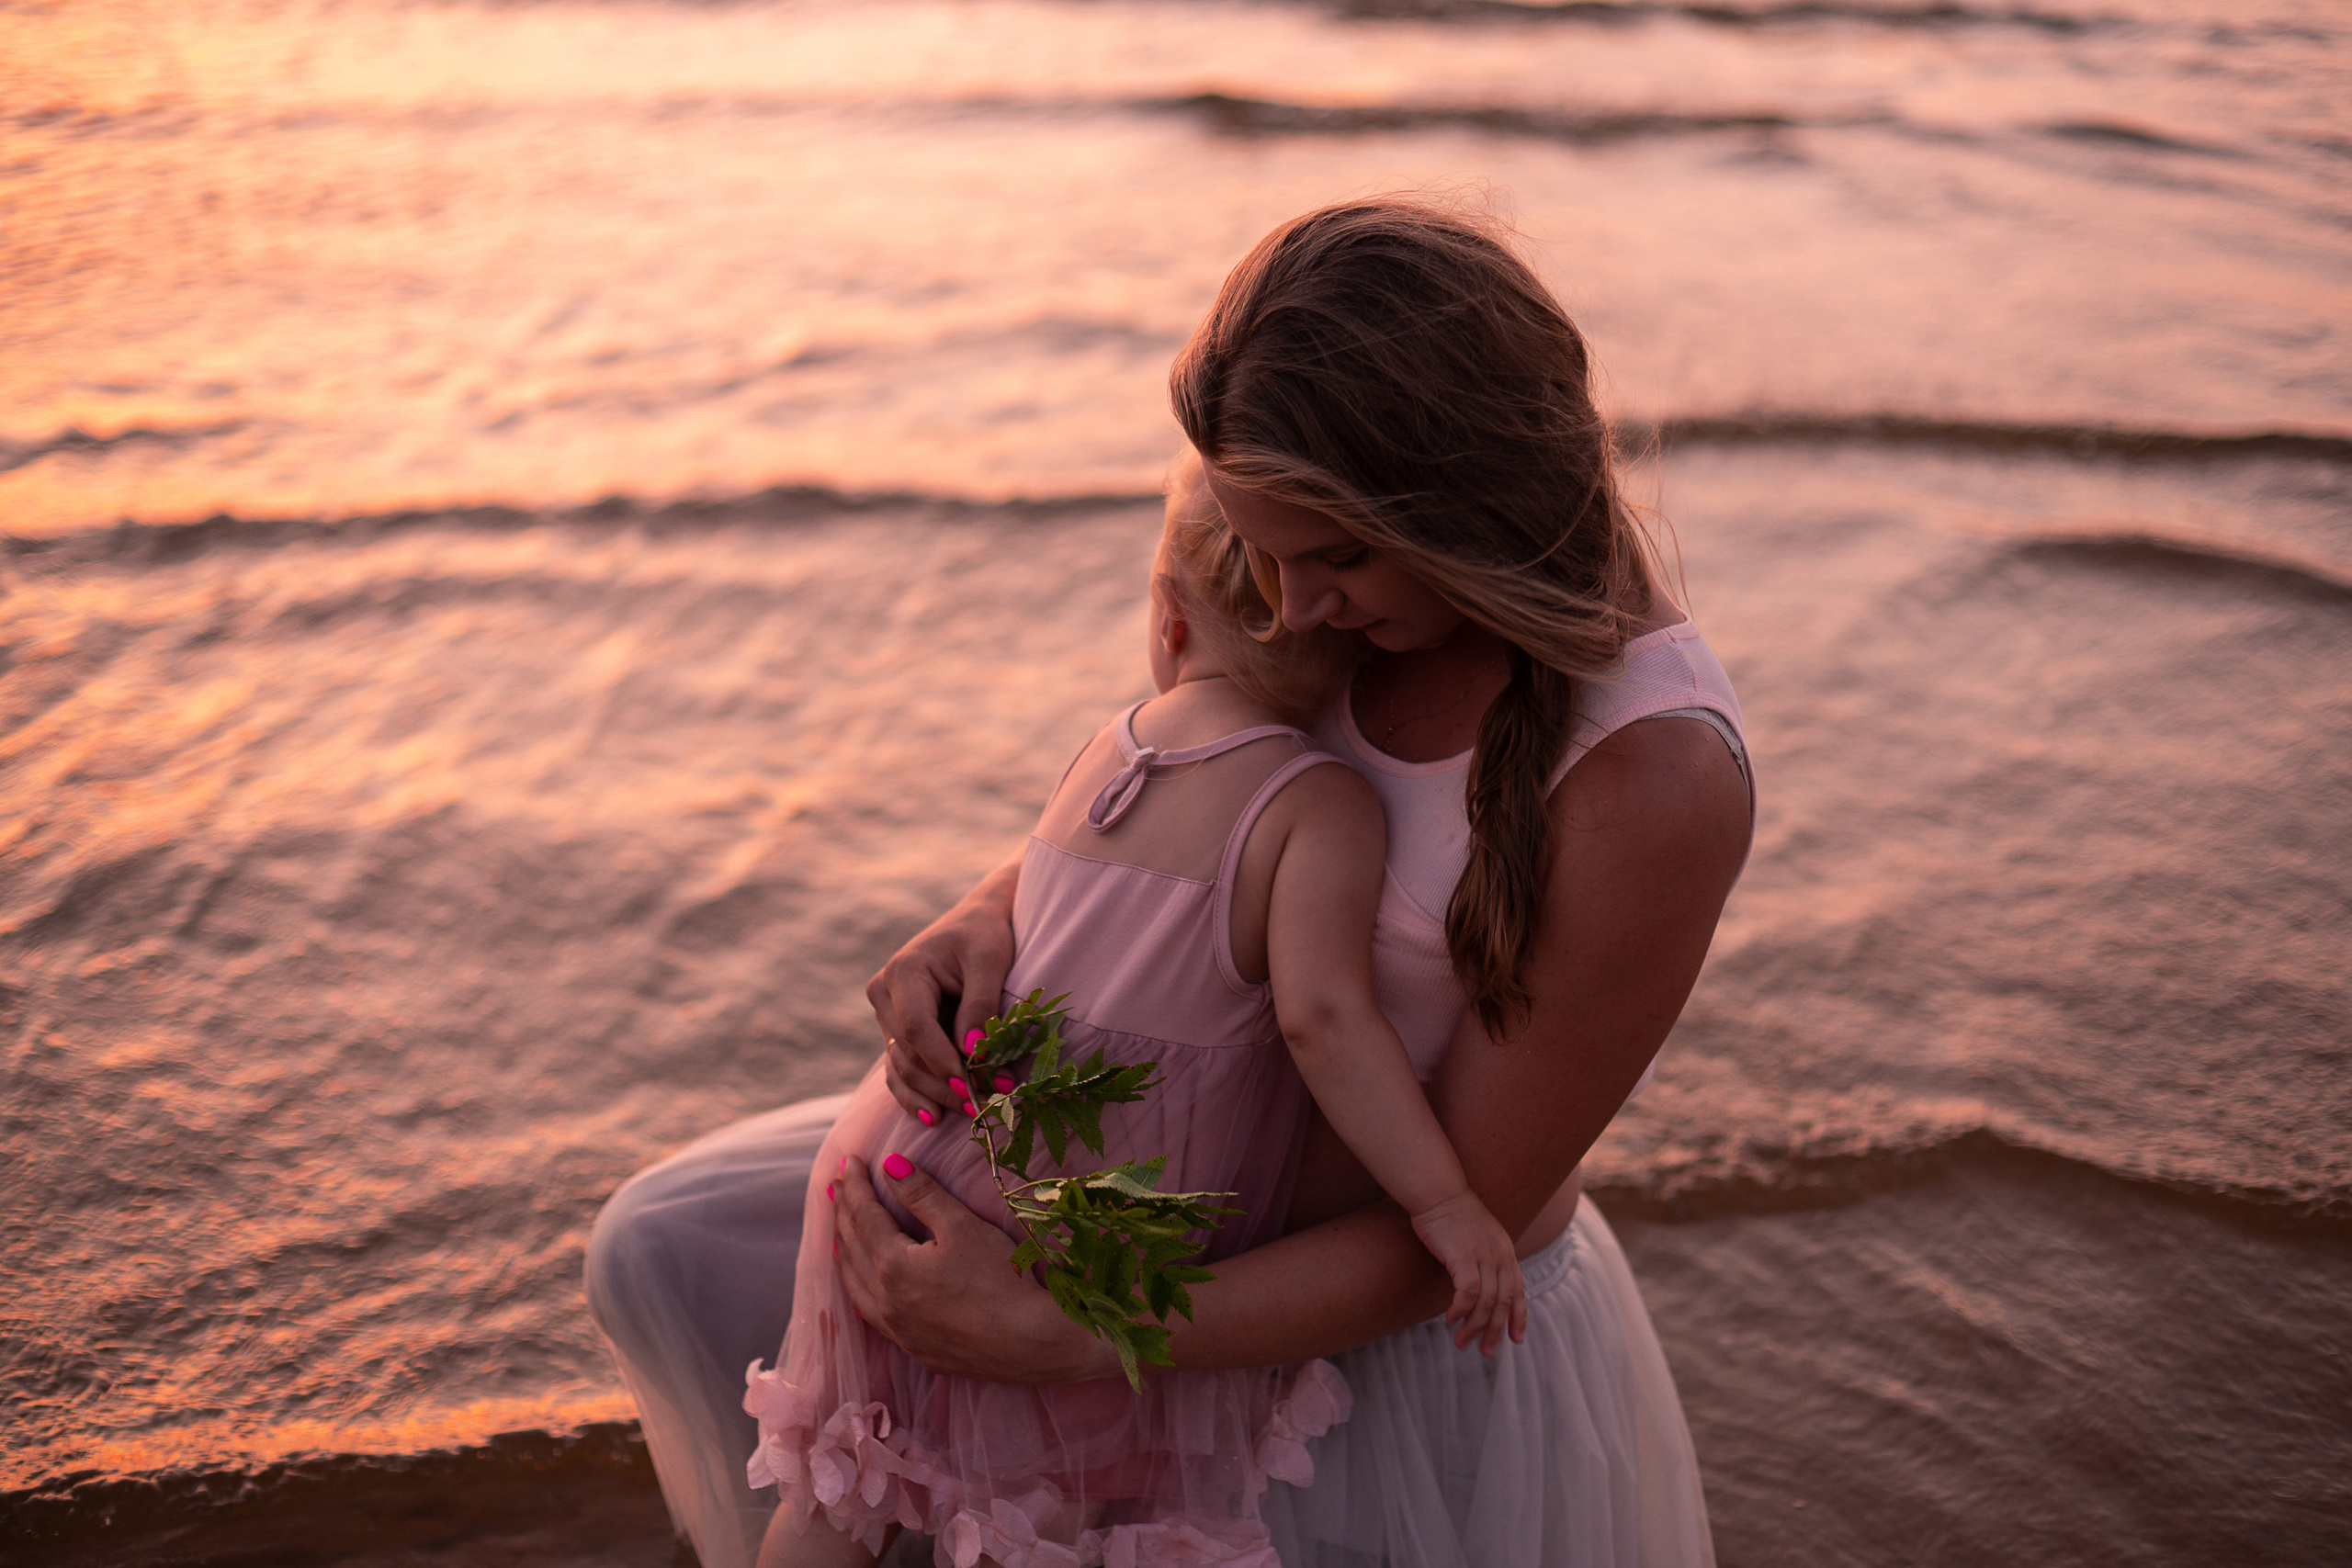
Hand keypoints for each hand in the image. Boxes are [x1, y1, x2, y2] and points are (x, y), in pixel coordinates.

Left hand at [830, 1152, 1119, 1384]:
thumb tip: (890, 1165)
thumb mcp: (963, 1227)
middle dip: (843, 1213)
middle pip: (853, 1248)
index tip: (847, 1160)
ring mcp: (899, 1330)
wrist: (1033, 1343)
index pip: (865, 1216)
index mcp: (894, 1266)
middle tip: (836, 1186)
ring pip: (855, 1285)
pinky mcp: (916, 1349)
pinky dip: (859, 1290)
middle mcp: (886, 1301)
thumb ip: (922, 1194)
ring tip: (838, 1232)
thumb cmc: (1002, 1279)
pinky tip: (864, 1287)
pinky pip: (871, 1314)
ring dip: (845, 1253)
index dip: (855, 1186)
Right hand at [868, 859, 1018, 1123]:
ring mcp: (887, 1014)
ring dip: (932, 1095)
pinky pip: (900, 1068)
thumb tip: (972, 1052)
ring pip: (901, 1067)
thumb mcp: (990, 961)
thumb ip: (980, 1004)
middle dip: (944, 1084)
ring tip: (968, 1114)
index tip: (969, 1088)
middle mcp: (885, 994)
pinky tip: (934, 1117)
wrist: (975, 922)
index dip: (941, 1063)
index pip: (916, 1029)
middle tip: (982, 1106)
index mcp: (903, 972)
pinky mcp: (897, 1030)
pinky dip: (917, 1093)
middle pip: (908, 1054)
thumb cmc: (984, 935)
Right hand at [1409, 1190, 1527, 1356]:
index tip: (1515, 1340)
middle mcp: (1500, 1256)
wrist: (1439, 1191)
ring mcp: (1484, 1256)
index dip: (1519, 1318)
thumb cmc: (1451, 1212)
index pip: (1518, 1291)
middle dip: (1495, 1332)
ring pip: (1487, 1303)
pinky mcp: (1465, 1257)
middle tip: (1485, 1353)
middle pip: (1504, 1303)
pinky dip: (1461, 1309)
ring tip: (1461, 1343)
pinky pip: (1469, 1293)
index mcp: (1506, 1251)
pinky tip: (1451, 1319)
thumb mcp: (1477, 1235)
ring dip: (1474, 1327)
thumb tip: (1476, 1282)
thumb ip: (1483, 1257)